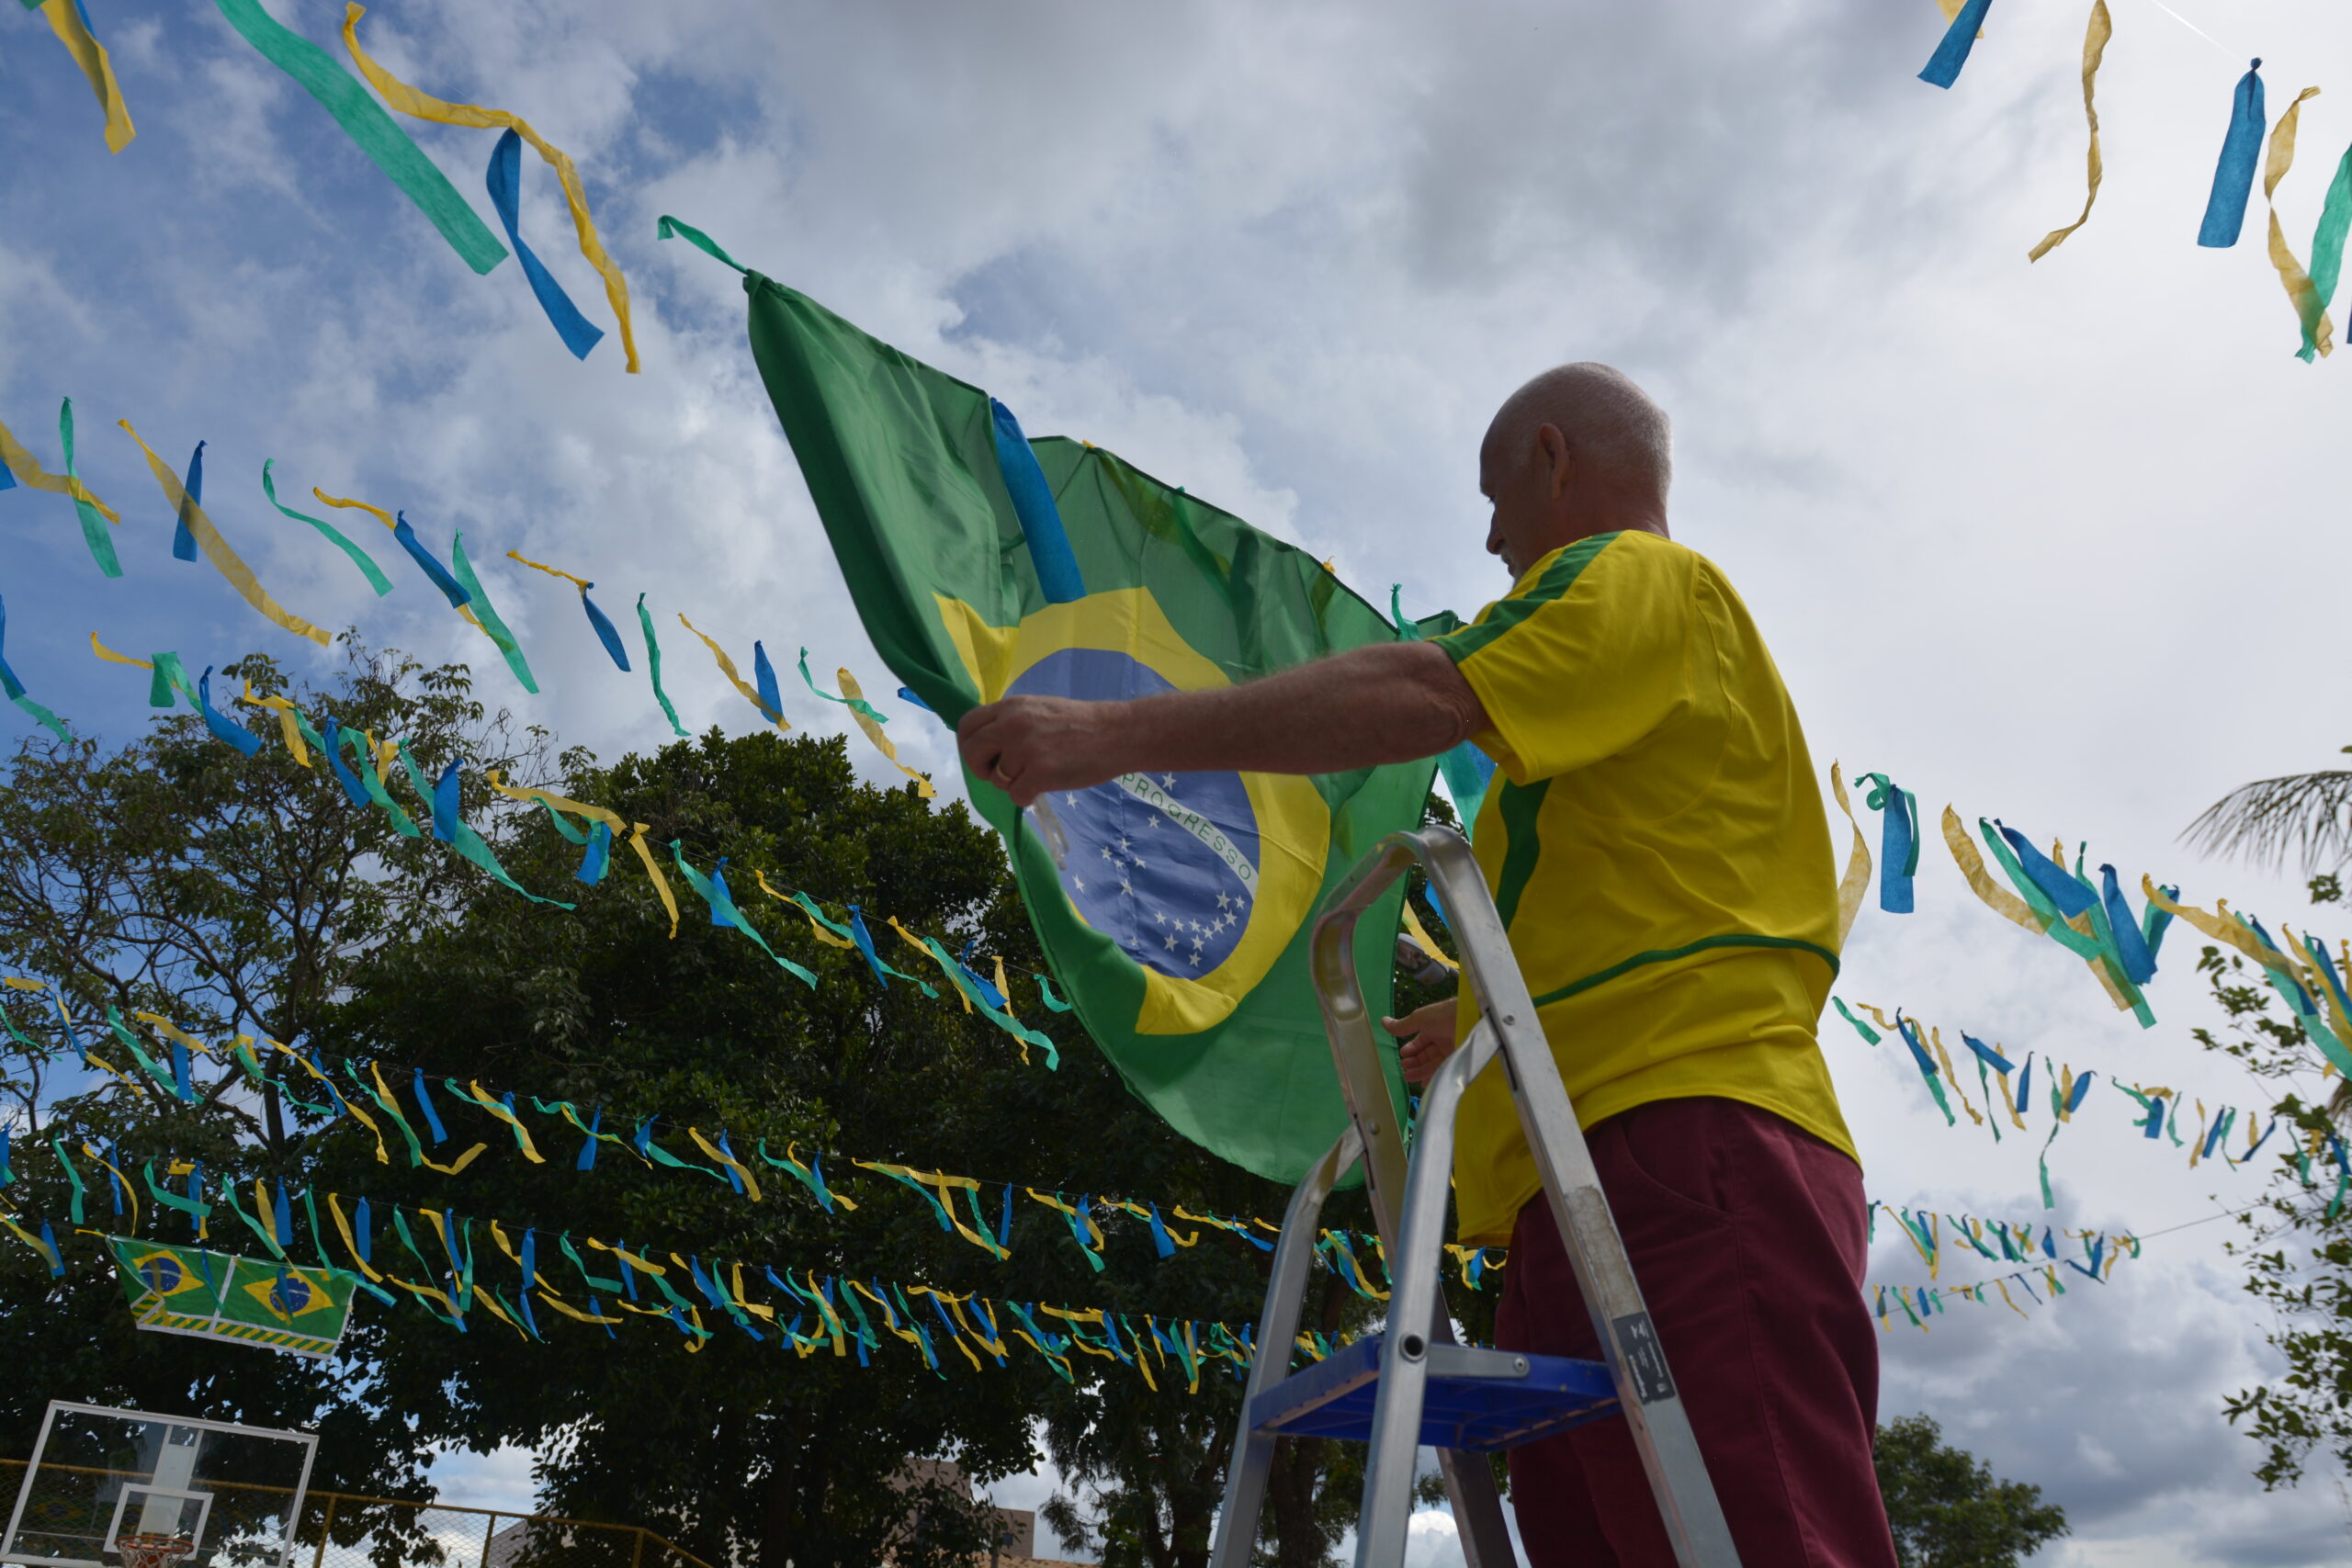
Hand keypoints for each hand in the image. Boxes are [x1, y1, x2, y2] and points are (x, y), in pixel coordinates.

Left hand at [957, 695, 1126, 807]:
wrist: (1116, 733)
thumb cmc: (1081, 723)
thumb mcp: (1039, 709)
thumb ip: (1011, 721)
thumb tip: (988, 744)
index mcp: (1011, 707)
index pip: (967, 725)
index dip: (968, 744)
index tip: (982, 756)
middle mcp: (1013, 725)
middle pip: (972, 752)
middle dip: (981, 768)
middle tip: (999, 774)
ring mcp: (1026, 749)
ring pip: (997, 779)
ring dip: (1012, 784)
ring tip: (1036, 776)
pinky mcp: (1040, 773)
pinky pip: (1016, 796)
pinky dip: (1026, 798)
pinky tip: (1041, 789)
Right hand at [1381, 998, 1458, 1085]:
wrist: (1470, 1019)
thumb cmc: (1442, 1016)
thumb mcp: (1419, 1019)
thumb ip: (1402, 1025)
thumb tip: (1383, 1021)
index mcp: (1433, 1028)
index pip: (1420, 1042)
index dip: (1411, 1049)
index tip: (1402, 1055)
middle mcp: (1442, 1040)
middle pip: (1425, 1054)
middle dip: (1414, 1062)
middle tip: (1404, 1069)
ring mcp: (1451, 1051)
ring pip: (1432, 1064)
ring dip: (1420, 1071)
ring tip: (1408, 1077)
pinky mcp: (1458, 1061)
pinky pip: (1443, 1071)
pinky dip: (1432, 1077)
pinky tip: (1424, 1083)